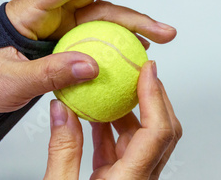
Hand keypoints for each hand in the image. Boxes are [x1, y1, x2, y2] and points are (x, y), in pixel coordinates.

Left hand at [0, 0, 177, 112]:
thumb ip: (49, 73)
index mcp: (35, 7)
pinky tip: (142, 46)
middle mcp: (54, 9)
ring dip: (139, 19)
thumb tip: (92, 67)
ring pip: (108, 11)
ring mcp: (65, 23)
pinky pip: (104, 34)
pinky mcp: (71, 39)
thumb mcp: (11, 79)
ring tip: (165, 33)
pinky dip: (124, 39)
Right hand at [44, 61, 182, 179]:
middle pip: (160, 131)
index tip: (146, 70)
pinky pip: (121, 149)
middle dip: (152, 97)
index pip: (156, 132)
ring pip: (140, 138)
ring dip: (126, 111)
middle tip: (139, 70)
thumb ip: (62, 150)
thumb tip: (61, 111)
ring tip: (111, 87)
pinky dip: (111, 129)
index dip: (154, 96)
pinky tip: (96, 115)